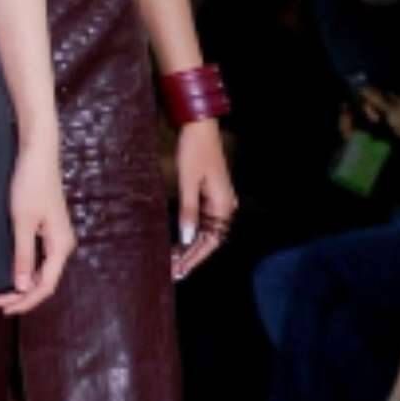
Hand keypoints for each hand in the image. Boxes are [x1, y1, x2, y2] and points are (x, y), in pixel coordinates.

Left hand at [0, 138, 72, 315]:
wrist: (36, 155)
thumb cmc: (30, 184)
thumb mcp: (22, 222)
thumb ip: (22, 255)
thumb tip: (22, 287)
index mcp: (61, 246)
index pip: (45, 285)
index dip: (24, 301)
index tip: (1, 308)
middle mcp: (61, 245)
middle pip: (43, 281)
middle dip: (19, 296)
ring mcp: (54, 237)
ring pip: (39, 271)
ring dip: (20, 285)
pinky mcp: (45, 229)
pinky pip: (36, 258)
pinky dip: (21, 269)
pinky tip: (6, 272)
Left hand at [169, 117, 238, 279]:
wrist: (199, 127)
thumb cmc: (194, 151)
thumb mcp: (188, 182)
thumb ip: (188, 211)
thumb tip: (187, 238)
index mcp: (224, 205)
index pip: (212, 241)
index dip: (195, 258)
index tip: (180, 271)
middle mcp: (225, 206)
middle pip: (210, 240)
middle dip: (192, 256)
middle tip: (173, 273)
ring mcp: (218, 201)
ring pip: (206, 232)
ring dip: (190, 247)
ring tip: (173, 262)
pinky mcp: (209, 195)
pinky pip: (201, 221)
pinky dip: (190, 233)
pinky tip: (177, 242)